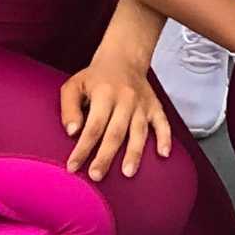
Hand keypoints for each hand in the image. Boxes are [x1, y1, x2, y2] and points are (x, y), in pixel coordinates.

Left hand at [61, 45, 173, 178]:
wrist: (123, 58)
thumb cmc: (95, 77)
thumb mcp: (74, 86)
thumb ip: (69, 108)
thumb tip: (73, 132)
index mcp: (104, 94)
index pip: (92, 126)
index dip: (83, 148)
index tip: (73, 166)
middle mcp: (125, 99)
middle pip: (115, 132)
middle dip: (105, 156)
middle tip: (96, 175)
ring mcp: (142, 104)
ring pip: (139, 131)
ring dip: (134, 153)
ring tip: (128, 172)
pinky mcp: (154, 106)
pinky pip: (162, 123)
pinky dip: (165, 138)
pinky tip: (163, 153)